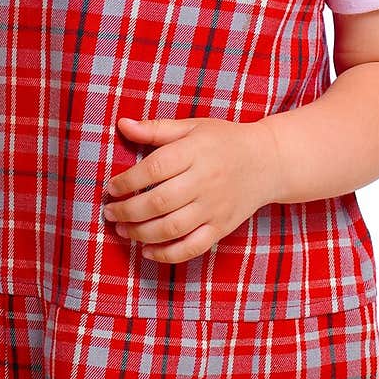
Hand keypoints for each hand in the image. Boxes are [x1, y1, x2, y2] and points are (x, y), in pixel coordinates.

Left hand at [104, 115, 280, 263]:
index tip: (111, 187)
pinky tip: (147, 250)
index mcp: (196, 152)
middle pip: (160, 201)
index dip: (128, 181)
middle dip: (128, 211)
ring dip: (141, 233)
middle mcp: (205, 181)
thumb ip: (156, 129)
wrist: (267, 161)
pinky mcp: (222, 227)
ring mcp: (215, 207)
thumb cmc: (224, 140)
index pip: (154, 169)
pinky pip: (192, 247)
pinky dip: (167, 254)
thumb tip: (122, 125)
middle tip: (110, 212)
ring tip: (122, 229)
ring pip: (172, 228)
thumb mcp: (192, 127)